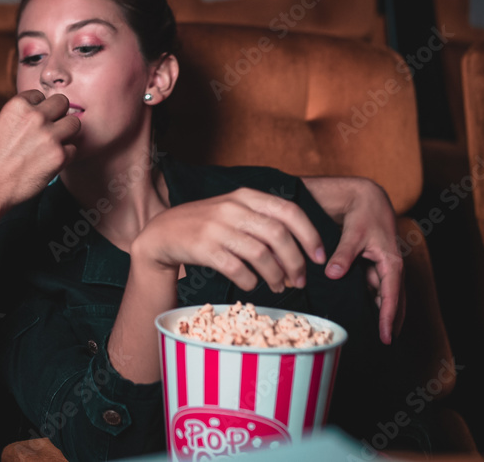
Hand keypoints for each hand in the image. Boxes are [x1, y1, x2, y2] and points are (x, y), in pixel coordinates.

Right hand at [0, 91, 79, 211]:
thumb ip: (21, 117)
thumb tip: (39, 114)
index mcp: (17, 106)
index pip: (40, 95)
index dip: (39, 109)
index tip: (34, 123)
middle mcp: (35, 117)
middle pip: (63, 103)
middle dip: (58, 115)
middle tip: (50, 130)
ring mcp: (49, 136)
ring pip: (74, 123)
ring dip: (66, 133)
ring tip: (53, 145)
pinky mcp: (59, 156)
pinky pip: (73, 149)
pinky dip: (64, 156)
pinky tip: (49, 162)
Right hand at [131, 188, 325, 292]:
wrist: (163, 233)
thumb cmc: (206, 226)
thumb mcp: (234, 213)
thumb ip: (263, 224)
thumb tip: (298, 252)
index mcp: (245, 196)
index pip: (289, 211)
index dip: (310, 235)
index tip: (319, 258)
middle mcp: (232, 208)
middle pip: (278, 235)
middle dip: (296, 262)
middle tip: (300, 280)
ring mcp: (216, 227)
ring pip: (260, 254)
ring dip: (276, 276)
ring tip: (279, 286)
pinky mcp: (203, 248)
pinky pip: (237, 268)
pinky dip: (250, 281)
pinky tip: (252, 285)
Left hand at [325, 179, 404, 343]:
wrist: (366, 196)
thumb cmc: (363, 213)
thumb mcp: (354, 233)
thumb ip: (343, 254)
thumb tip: (333, 274)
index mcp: (391, 261)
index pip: (392, 296)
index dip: (388, 317)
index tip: (386, 336)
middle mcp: (391, 265)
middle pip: (394, 299)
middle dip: (392, 320)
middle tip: (385, 341)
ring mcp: (383, 264)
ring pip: (384, 293)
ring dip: (382, 310)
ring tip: (376, 331)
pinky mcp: (374, 262)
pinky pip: (374, 284)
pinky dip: (372, 297)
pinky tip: (363, 308)